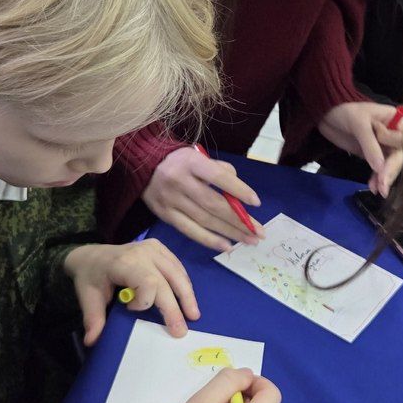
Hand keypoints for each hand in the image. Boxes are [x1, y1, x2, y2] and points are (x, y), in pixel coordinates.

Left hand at [64, 240, 198, 344]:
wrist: (92, 255)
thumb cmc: (91, 277)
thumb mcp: (87, 297)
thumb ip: (93, 319)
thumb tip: (92, 342)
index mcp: (124, 263)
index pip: (147, 282)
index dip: (145, 301)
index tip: (130, 309)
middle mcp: (142, 253)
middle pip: (166, 281)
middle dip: (175, 308)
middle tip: (181, 331)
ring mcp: (153, 248)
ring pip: (177, 273)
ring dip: (187, 295)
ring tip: (193, 315)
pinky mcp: (159, 248)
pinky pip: (177, 266)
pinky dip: (183, 283)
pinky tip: (187, 298)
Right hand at [143, 147, 263, 252]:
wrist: (143, 166)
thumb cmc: (180, 162)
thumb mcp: (198, 156)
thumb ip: (220, 170)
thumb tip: (238, 195)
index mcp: (191, 162)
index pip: (218, 177)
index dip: (238, 190)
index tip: (257, 203)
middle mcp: (179, 181)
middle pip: (213, 204)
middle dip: (239, 220)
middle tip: (259, 232)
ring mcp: (170, 200)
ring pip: (204, 220)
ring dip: (230, 233)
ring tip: (249, 240)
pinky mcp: (165, 215)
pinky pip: (190, 231)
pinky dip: (209, 240)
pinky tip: (227, 246)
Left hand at [319, 102, 402, 195]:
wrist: (327, 115)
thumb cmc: (346, 112)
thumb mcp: (359, 124)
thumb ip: (370, 145)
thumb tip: (380, 168)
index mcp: (395, 120)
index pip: (402, 141)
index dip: (394, 151)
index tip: (381, 155)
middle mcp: (393, 134)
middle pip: (398, 155)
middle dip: (391, 170)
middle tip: (384, 186)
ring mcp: (383, 145)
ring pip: (390, 165)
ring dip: (384, 178)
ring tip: (379, 191)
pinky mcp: (372, 155)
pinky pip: (378, 169)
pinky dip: (376, 178)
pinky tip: (373, 187)